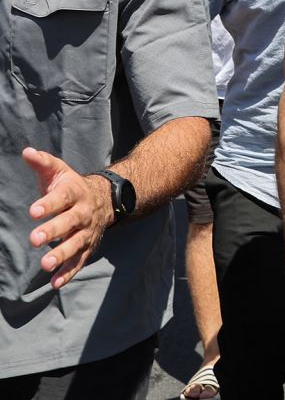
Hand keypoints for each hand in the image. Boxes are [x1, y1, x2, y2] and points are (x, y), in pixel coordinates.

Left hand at [24, 147, 114, 288]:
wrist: (106, 200)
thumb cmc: (72, 187)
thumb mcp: (60, 172)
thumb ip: (43, 163)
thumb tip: (27, 152)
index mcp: (76, 193)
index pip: (63, 198)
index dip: (49, 204)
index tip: (33, 211)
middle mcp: (84, 213)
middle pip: (70, 222)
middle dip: (54, 230)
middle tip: (35, 239)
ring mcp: (87, 231)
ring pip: (76, 244)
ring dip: (62, 254)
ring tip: (45, 264)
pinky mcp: (87, 247)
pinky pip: (79, 261)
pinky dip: (68, 273)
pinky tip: (54, 283)